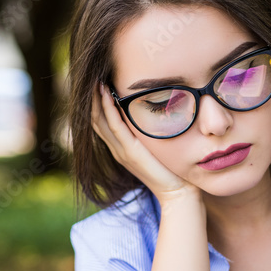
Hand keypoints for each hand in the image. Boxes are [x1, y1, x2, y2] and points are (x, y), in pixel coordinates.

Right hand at [92, 82, 200, 201]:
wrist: (178, 193)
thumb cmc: (172, 170)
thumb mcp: (156, 146)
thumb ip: (150, 131)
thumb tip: (156, 109)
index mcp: (121, 148)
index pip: (101, 121)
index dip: (96, 102)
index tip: (97, 82)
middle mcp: (117, 149)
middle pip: (95, 119)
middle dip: (92, 98)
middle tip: (92, 76)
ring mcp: (121, 151)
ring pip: (100, 121)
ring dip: (97, 100)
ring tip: (96, 80)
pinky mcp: (131, 153)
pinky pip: (115, 127)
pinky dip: (109, 109)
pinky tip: (107, 94)